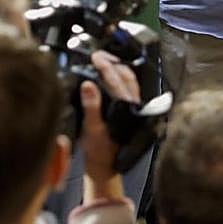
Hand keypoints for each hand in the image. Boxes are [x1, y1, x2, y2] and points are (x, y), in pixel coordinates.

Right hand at [79, 50, 140, 196]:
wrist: (106, 168)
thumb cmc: (99, 152)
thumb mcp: (91, 130)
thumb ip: (91, 106)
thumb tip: (88, 84)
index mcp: (126, 109)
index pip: (116, 81)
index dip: (105, 66)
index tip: (95, 57)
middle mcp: (134, 107)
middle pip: (127, 76)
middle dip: (114, 63)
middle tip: (99, 55)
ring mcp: (134, 109)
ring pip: (130, 81)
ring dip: (118, 69)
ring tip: (104, 61)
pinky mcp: (131, 112)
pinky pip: (128, 88)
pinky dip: (120, 78)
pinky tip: (110, 76)